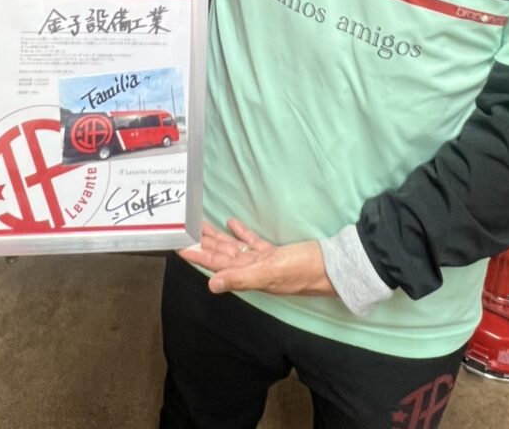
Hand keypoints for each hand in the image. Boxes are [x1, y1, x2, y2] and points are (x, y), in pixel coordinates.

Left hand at [179, 218, 335, 298]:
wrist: (331, 267)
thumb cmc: (302, 270)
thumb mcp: (269, 272)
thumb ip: (240, 278)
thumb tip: (211, 285)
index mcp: (247, 274)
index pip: (214, 263)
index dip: (195, 254)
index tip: (178, 245)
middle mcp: (250, 268)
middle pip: (220, 254)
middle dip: (201, 243)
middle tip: (184, 229)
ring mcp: (262, 260)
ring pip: (233, 247)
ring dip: (217, 237)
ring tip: (201, 225)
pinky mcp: (274, 253)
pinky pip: (252, 242)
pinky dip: (241, 233)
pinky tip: (232, 222)